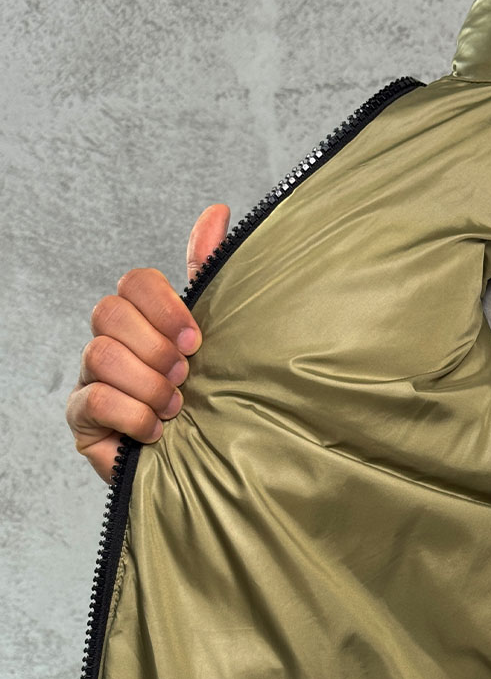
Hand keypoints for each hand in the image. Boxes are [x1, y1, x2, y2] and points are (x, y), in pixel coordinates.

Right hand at [65, 203, 230, 483]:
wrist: (213, 466)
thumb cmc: (214, 402)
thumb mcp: (220, 339)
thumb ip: (210, 275)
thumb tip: (216, 212)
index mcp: (145, 321)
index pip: (134, 282)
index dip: (164, 307)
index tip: (197, 340)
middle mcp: (112, 344)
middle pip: (109, 313)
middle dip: (156, 348)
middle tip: (185, 377)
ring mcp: (92, 381)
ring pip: (100, 355)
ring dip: (148, 385)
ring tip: (175, 408)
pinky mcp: (83, 421)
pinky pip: (94, 400)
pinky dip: (134, 416)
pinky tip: (157, 432)